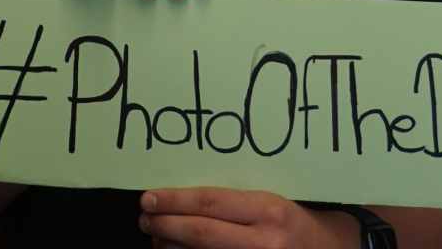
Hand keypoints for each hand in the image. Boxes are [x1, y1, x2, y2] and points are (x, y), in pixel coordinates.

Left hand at [139, 187, 351, 247]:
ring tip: (156, 238)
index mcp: (267, 210)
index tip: (149, 197)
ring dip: (171, 248)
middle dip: (165, 225)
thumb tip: (183, 199)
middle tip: (144, 218)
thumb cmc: (296, 221)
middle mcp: (263, 241)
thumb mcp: (270, 201)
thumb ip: (233, 201)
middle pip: (200, 233)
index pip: (209, 203)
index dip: (174, 201)